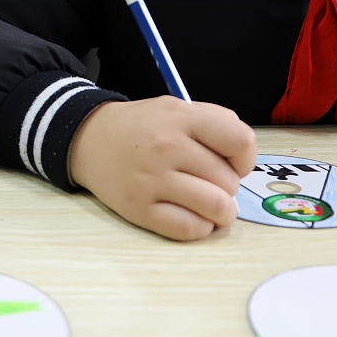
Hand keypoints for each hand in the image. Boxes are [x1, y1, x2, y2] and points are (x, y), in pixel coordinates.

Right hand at [68, 97, 255, 239]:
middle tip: (208, 181)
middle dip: (226, 186)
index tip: (233, 163)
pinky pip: (190, 229)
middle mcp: (167, 147)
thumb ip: (214, 123)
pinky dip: (200, 227)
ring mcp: (152, 180)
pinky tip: (192, 215)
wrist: (90, 140)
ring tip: (210, 204)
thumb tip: (243, 162)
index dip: (245, 158)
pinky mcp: (139, 209)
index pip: (241, 142)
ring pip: (217, 208)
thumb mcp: (177, 108)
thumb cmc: (143, 127)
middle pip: (229, 181)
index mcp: (181, 118)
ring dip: (221, 211)